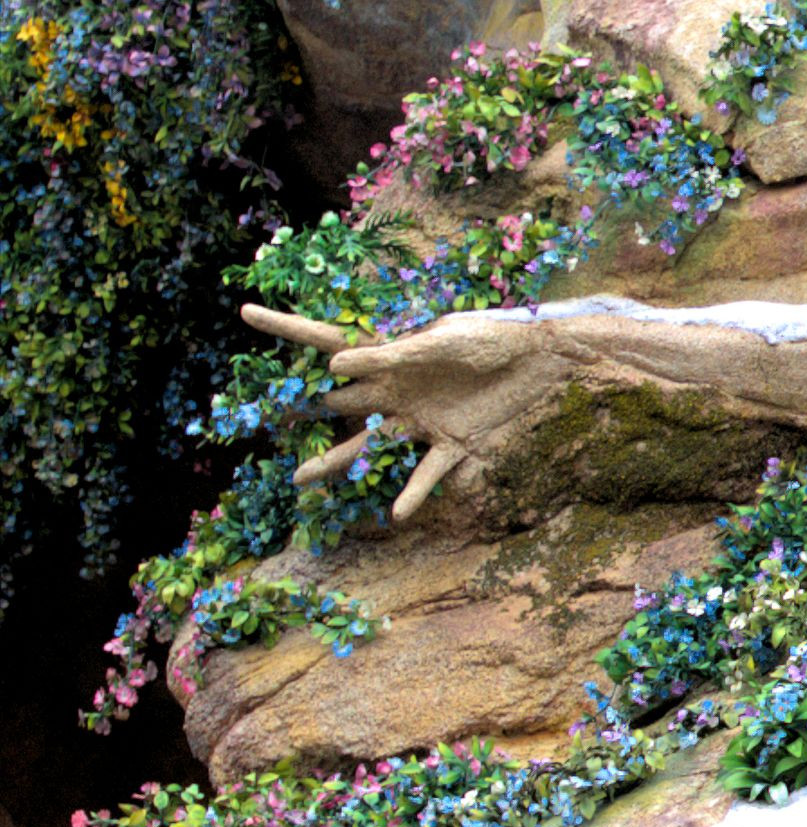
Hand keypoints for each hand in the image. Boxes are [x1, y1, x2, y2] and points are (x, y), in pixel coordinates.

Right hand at [244, 303, 575, 522]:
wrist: (541, 356)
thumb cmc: (492, 334)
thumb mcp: (441, 341)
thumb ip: (393, 355)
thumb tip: (334, 366)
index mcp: (388, 358)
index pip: (326, 341)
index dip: (285, 326)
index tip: (244, 312)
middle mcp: (396, 390)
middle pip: (339, 405)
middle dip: (300, 411)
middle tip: (261, 422)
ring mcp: (421, 418)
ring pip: (370, 446)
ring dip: (336, 463)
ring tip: (300, 477)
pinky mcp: (455, 441)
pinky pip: (428, 472)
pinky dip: (414, 493)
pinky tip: (397, 514)